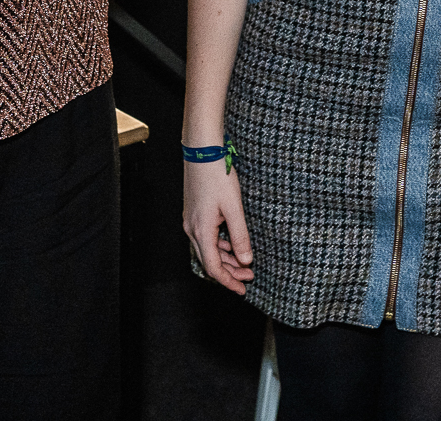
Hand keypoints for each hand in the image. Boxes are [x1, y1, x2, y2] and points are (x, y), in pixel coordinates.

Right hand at [183, 154, 254, 293]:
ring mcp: (191, 221)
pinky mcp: (194, 213)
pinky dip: (220, 246)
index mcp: (201, 231)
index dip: (228, 281)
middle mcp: (192, 229)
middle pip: (209, 261)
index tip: (242, 290)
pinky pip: (206, 238)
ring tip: (244, 263)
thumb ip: (240, 236)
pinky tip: (232, 244)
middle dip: (229, 272)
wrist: (201, 151)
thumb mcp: (234, 207)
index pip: (213, 268)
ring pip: (207, 250)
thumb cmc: (218, 175)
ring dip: (225, 259)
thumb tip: (246, 260)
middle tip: (249, 277)